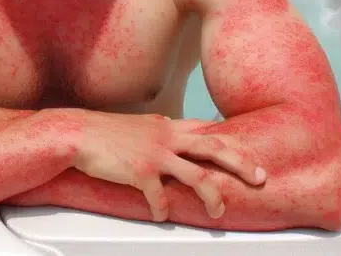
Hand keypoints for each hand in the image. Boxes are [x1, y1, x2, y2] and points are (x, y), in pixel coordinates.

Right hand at [68, 111, 265, 221]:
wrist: (81, 133)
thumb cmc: (107, 131)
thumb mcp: (140, 125)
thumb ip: (159, 129)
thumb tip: (173, 129)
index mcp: (166, 125)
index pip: (205, 130)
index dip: (230, 142)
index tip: (249, 153)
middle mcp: (166, 137)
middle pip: (213, 148)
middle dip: (240, 163)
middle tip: (259, 178)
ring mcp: (155, 154)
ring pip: (197, 175)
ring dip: (212, 196)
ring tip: (218, 211)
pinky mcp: (140, 171)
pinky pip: (160, 197)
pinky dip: (163, 210)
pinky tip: (161, 215)